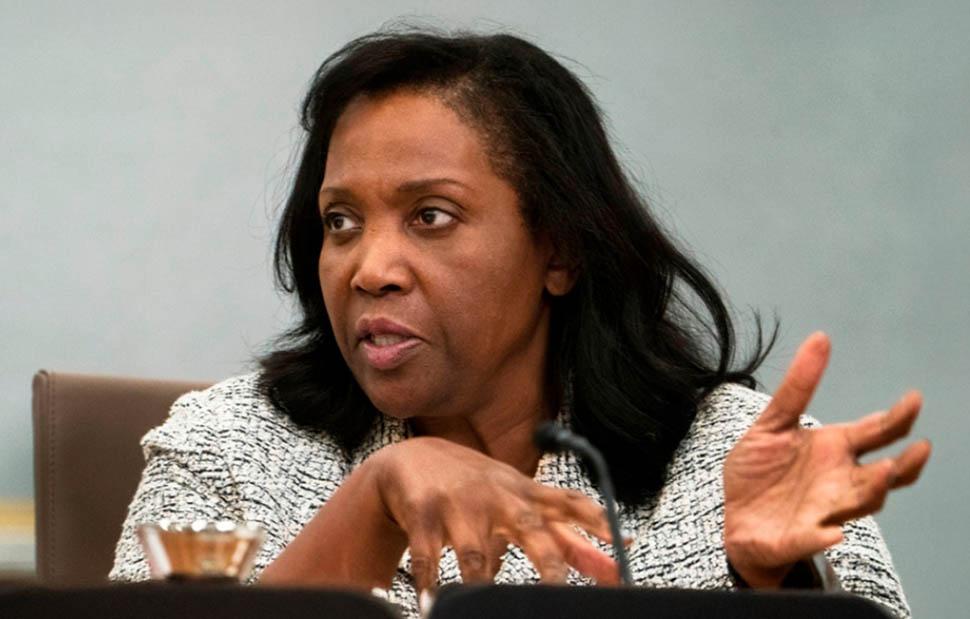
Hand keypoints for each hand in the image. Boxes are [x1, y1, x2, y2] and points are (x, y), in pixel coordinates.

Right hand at [371, 436, 619, 591]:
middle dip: (547, 562)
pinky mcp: (424, 515)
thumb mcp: (522, 504)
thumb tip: (617, 561)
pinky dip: (429, 582)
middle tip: (559, 591)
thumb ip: (568, 536)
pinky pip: (427, 555)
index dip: (598, 521)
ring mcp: (460, 505)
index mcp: (526, 494)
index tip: (623, 542)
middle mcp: (497, 496)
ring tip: (482, 604)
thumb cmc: (481, 490)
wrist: (413, 459)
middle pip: (529, 527)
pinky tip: (430, 603)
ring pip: (475, 550)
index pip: (570, 502)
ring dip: (479, 582)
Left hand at [723, 332, 930, 587]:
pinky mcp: (800, 536)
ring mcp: (825, 510)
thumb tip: (820, 337)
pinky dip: (824, 535)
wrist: (736, 519)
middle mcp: (839, 480)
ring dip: (873, 490)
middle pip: (883, 474)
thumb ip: (796, 387)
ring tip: (882, 473)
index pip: (875, 432)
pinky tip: (832, 532)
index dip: (896, 418)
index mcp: (834, 449)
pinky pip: (816, 537)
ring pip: (860, 503)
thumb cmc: (761, 472)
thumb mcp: (772, 423)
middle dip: (902, 463)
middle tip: (920, 448)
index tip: (913, 400)